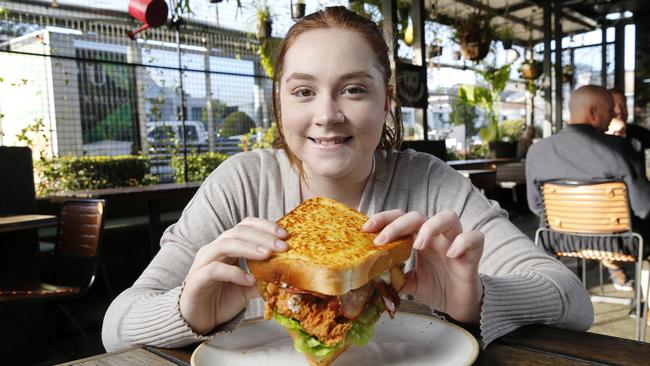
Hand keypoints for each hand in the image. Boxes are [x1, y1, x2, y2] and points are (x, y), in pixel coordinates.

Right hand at [179, 217, 287, 333]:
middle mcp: (214, 249)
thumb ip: (264, 278)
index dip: (264, 226)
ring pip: (224, 245)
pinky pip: (214, 270)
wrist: (198, 319)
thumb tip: (288, 274)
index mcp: (227, 246)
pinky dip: (234, 273)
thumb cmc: (222, 299)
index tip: (285, 234)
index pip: (245, 226)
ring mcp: (203, 263)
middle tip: (282, 245)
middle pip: (237, 232)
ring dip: (248, 248)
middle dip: (262, 236)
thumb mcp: (249, 287)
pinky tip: (249, 280)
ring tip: (267, 256)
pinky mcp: (196, 279)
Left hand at [363, 210, 483, 323]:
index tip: (366, 229)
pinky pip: (474, 237)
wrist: (460, 304)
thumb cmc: (437, 287)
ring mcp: (455, 241)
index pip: (401, 218)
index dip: (384, 219)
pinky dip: (463, 242)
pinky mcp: (473, 253)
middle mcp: (436, 236)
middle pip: (419, 215)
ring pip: (448, 217)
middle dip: (398, 224)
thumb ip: (394, 278)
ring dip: (431, 227)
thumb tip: (371, 278)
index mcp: (419, 238)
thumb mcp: (410, 283)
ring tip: (418, 245)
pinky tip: (452, 254)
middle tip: (382, 240)